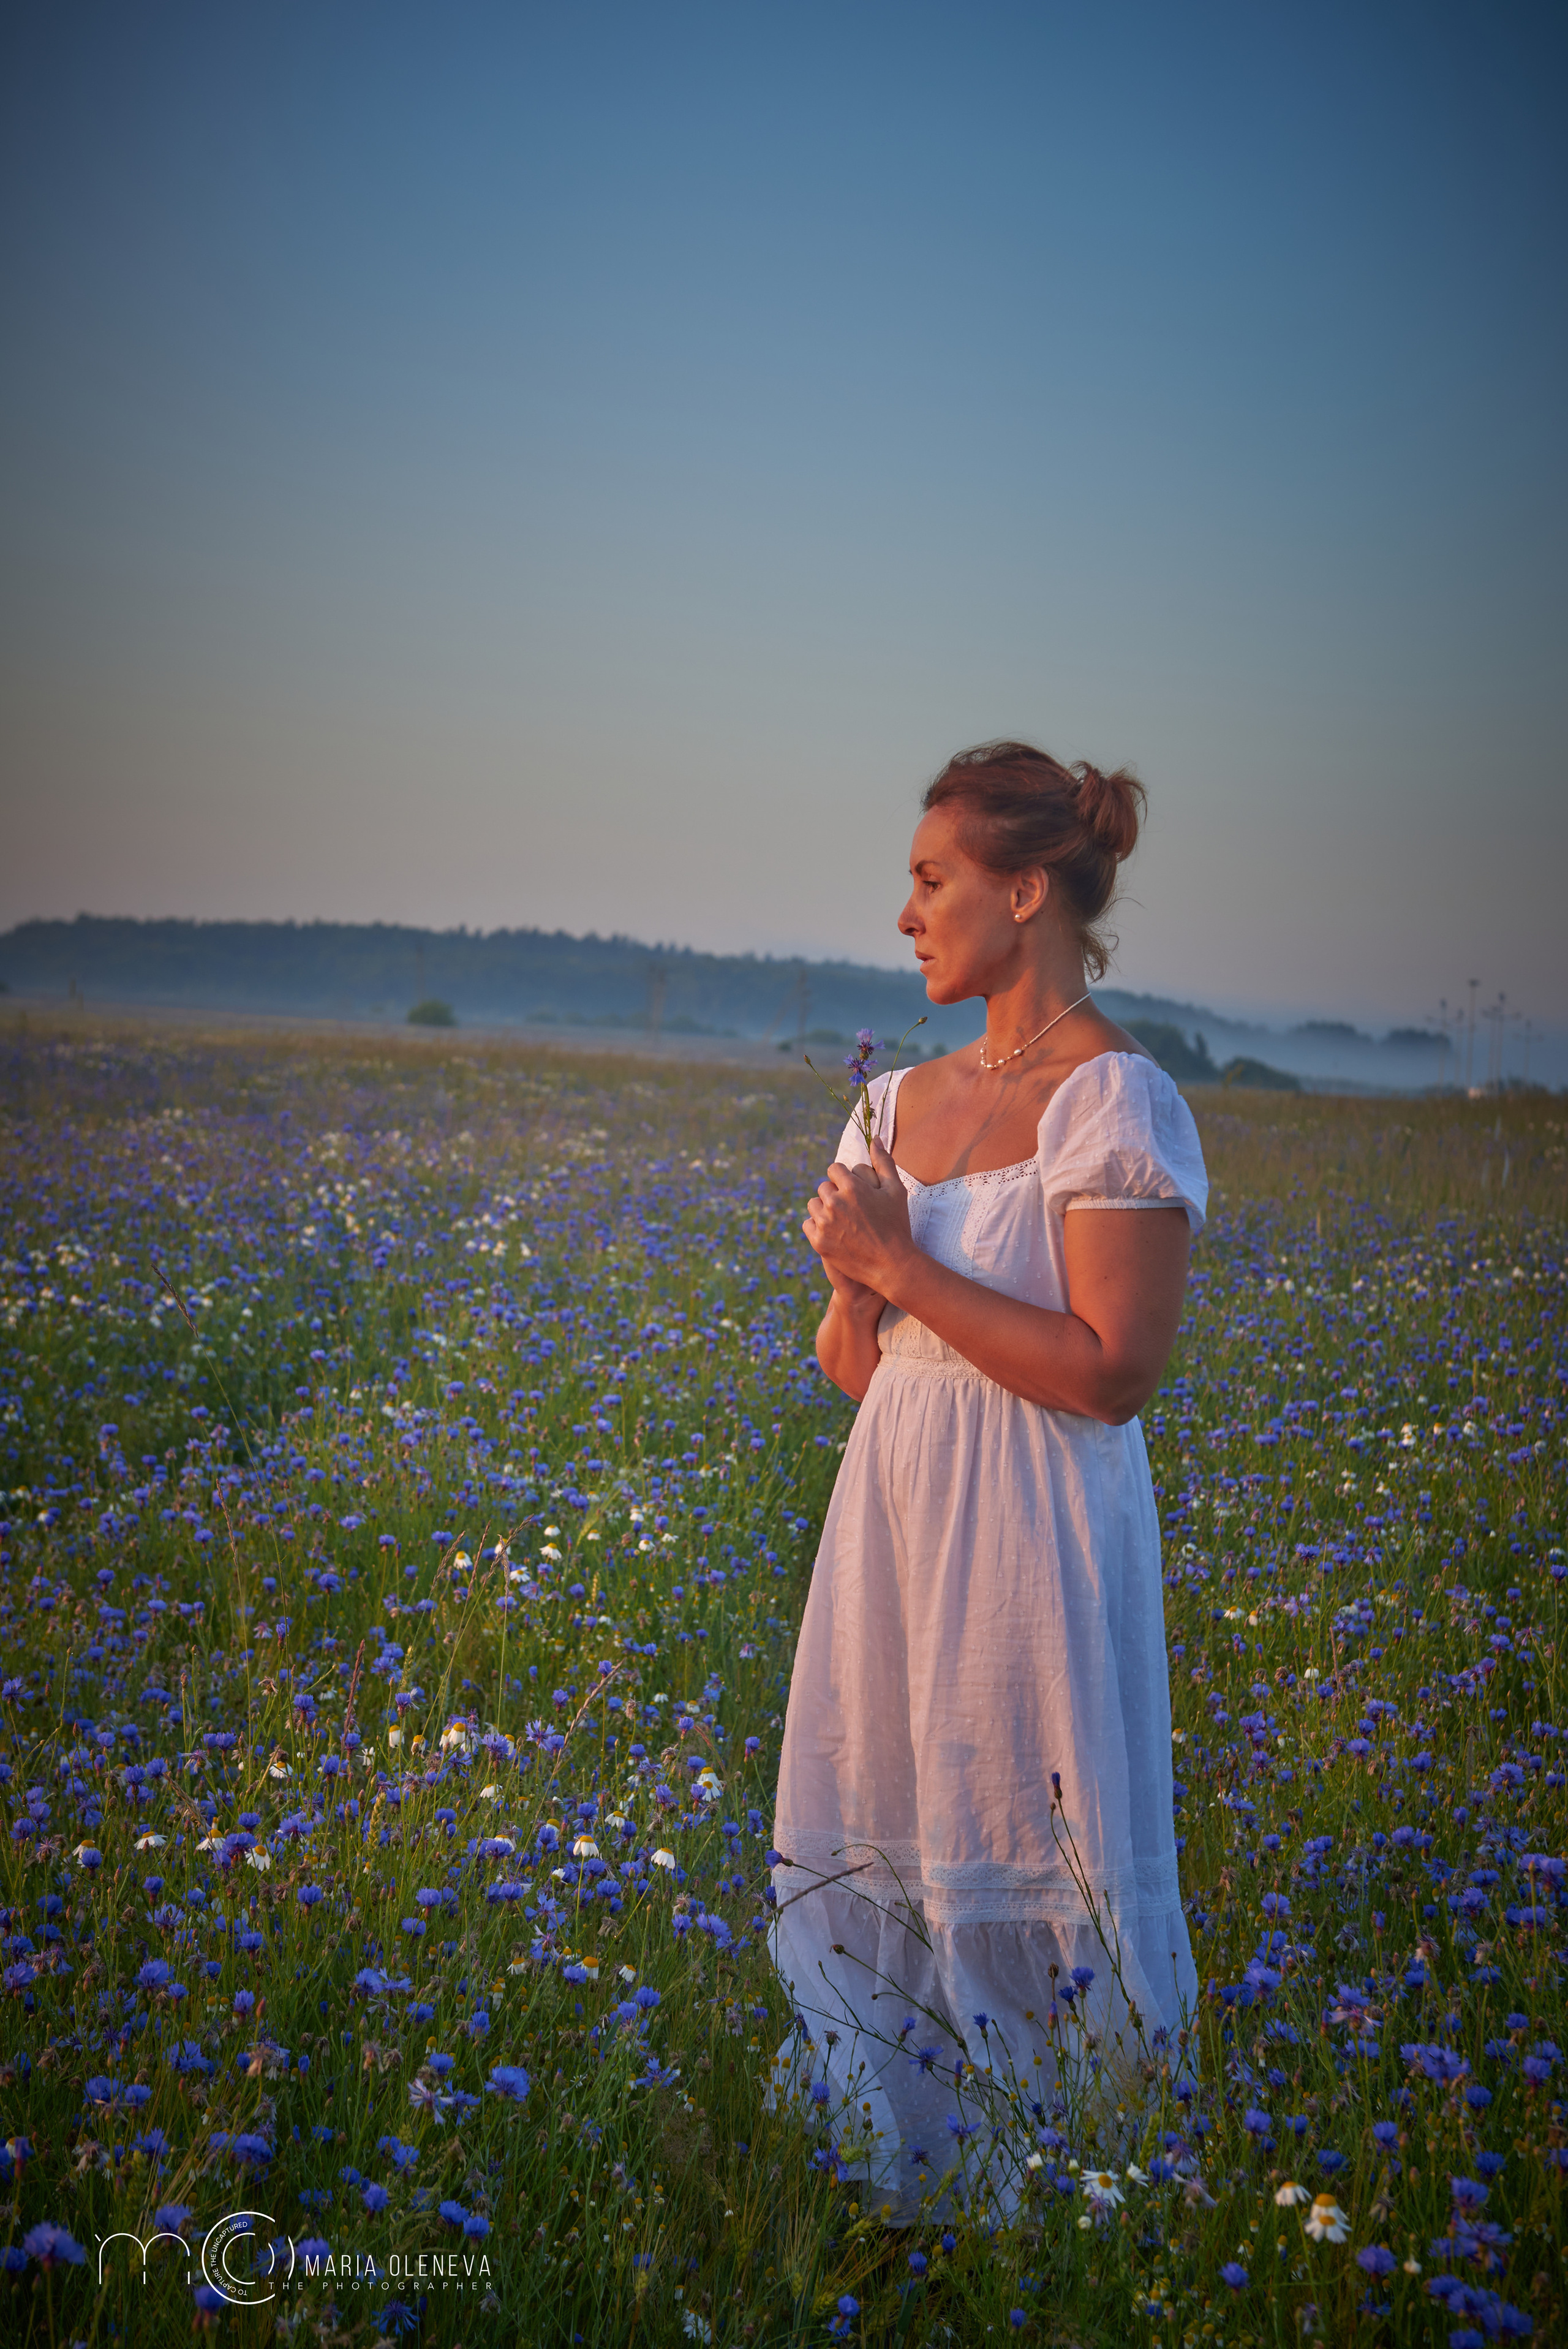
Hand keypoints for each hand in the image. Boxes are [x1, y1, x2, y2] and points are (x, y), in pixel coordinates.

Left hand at [802, 1136, 913, 1297]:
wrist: (892, 1265)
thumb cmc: (896, 1225)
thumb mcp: (896, 1190)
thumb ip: (884, 1162)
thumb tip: (877, 1139)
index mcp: (852, 1187)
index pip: (834, 1169)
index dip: (845, 1179)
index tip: (854, 1192)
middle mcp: (835, 1202)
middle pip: (824, 1187)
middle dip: (835, 1194)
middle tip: (851, 1209)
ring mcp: (825, 1223)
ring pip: (814, 1204)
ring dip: (824, 1209)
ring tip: (842, 1220)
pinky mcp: (819, 1242)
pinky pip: (808, 1224)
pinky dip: (818, 1226)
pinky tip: (834, 1232)